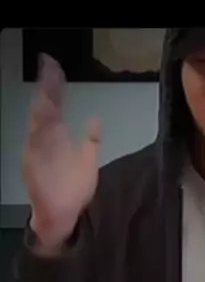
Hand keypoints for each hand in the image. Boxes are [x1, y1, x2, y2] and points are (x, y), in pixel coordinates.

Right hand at [22, 54, 101, 248]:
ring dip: (40, 106)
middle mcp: (45, 140)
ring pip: (36, 124)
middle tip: (48, 68)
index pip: (54, 104)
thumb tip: (94, 119)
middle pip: (43, 108)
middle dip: (45, 89)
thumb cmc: (74, 189)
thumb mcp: (88, 160)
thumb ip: (91, 140)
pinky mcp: (34, 166)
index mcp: (56, 136)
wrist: (65, 215)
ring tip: (44, 88)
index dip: (54, 85)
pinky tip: (40, 119)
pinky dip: (36, 133)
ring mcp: (38, 152)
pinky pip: (34, 147)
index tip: (55, 67)